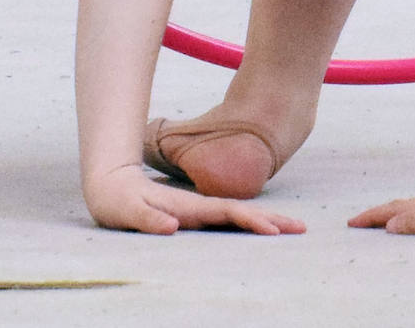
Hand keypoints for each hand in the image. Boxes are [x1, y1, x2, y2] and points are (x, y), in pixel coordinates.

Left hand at [83, 164, 304, 235]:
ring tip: (290, 229)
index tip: (273, 231)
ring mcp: (200, 211)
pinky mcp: (196, 217)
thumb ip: (148, 219)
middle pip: (243, 212)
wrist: (114, 183)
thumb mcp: (127, 211)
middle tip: (301, 228)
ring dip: (266, 221)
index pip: (228, 212)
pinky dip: (250, 225)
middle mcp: (201, 207)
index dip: (252, 220)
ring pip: (239, 216)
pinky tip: (261, 230)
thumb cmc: (118, 201)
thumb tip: (173, 227)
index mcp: (191, 206)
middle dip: (272, 219)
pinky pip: (229, 222)